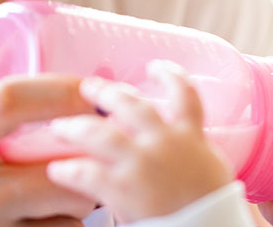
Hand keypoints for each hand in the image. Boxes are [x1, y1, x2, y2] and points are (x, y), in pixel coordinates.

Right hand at [0, 75, 99, 226]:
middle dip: (89, 157)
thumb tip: (29, 69)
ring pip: (69, 210)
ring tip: (69, 187)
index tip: (90, 90)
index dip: (61, 89)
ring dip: (82, 196)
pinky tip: (48, 216)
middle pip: (57, 167)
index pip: (10, 101)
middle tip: (97, 147)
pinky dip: (66, 224)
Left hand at [45, 61, 233, 224]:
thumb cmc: (214, 206)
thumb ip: (190, 149)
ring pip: (101, 134)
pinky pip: (87, 174)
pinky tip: (58, 170)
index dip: (170, 75)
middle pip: (131, 105)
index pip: (184, 93)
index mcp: (190, 135)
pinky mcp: (124, 189)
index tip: (156, 66)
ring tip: (61, 126)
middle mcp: (164, 141)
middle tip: (89, 86)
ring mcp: (142, 163)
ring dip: (77, 127)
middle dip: (107, 93)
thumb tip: (176, 142)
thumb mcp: (210, 167)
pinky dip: (70, 171)